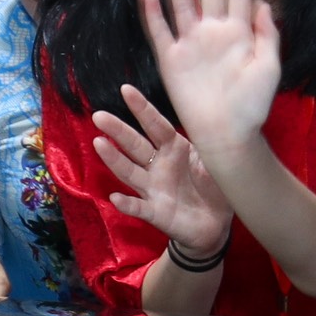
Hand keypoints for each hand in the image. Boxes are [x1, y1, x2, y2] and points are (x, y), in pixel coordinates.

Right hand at [91, 83, 232, 256]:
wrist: (215, 225)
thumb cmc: (213, 187)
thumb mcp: (216, 161)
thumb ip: (210, 142)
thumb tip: (215, 115)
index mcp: (174, 149)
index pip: (157, 126)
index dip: (143, 109)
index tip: (126, 90)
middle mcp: (158, 166)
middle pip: (135, 145)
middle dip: (118, 130)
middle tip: (99, 116)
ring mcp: (153, 189)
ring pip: (130, 172)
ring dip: (114, 159)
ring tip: (99, 143)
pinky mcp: (155, 213)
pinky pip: (139, 208)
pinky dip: (127, 204)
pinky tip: (115, 198)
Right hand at [138, 0, 277, 154]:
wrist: (228, 134)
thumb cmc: (253, 104)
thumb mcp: (270, 68)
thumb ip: (267, 35)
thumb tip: (262, 3)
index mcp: (239, 32)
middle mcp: (213, 32)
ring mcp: (191, 45)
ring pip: (182, 4)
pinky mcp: (172, 61)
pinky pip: (160, 34)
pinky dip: (153, 16)